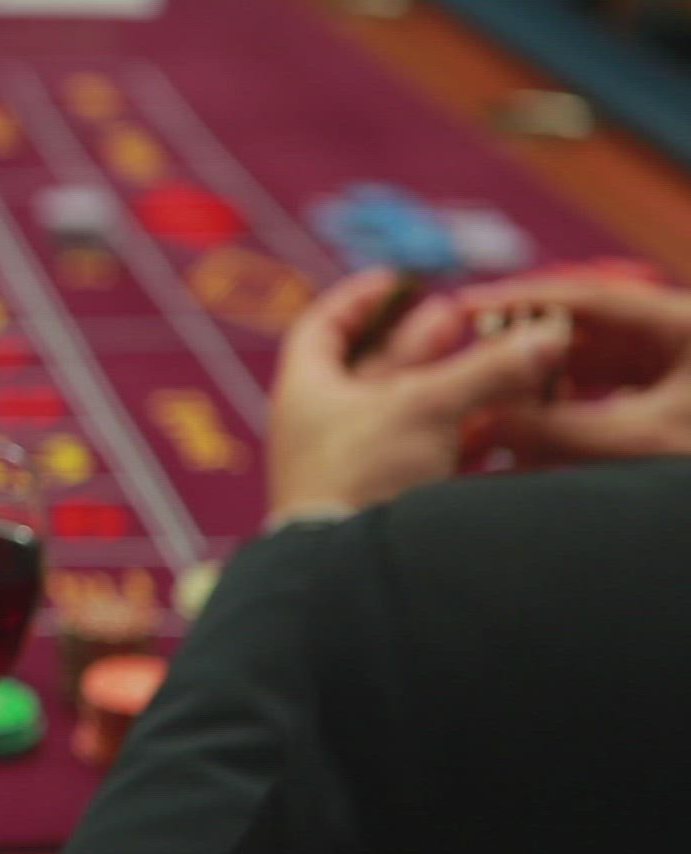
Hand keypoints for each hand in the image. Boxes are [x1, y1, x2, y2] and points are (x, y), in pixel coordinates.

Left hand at [268, 269, 571, 519]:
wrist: (351, 573)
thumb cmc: (362, 474)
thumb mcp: (425, 406)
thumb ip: (486, 370)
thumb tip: (545, 335)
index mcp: (308, 392)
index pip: (322, 330)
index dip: (358, 300)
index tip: (397, 280)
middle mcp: (325, 427)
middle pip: (376, 370)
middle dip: (424, 342)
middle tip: (465, 318)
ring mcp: (357, 466)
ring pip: (410, 414)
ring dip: (454, 387)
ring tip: (500, 362)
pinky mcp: (388, 503)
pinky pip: (429, 458)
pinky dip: (464, 437)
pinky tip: (504, 424)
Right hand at [455, 276, 690, 460]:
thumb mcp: (646, 442)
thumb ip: (563, 431)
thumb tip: (488, 420)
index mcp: (686, 324)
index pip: (589, 297)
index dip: (523, 299)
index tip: (466, 306)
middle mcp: (678, 342)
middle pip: (586, 333)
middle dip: (527, 353)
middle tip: (472, 368)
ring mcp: (675, 377)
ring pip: (590, 372)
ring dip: (544, 393)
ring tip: (494, 411)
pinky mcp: (668, 413)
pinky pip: (603, 406)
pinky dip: (567, 420)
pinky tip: (531, 442)